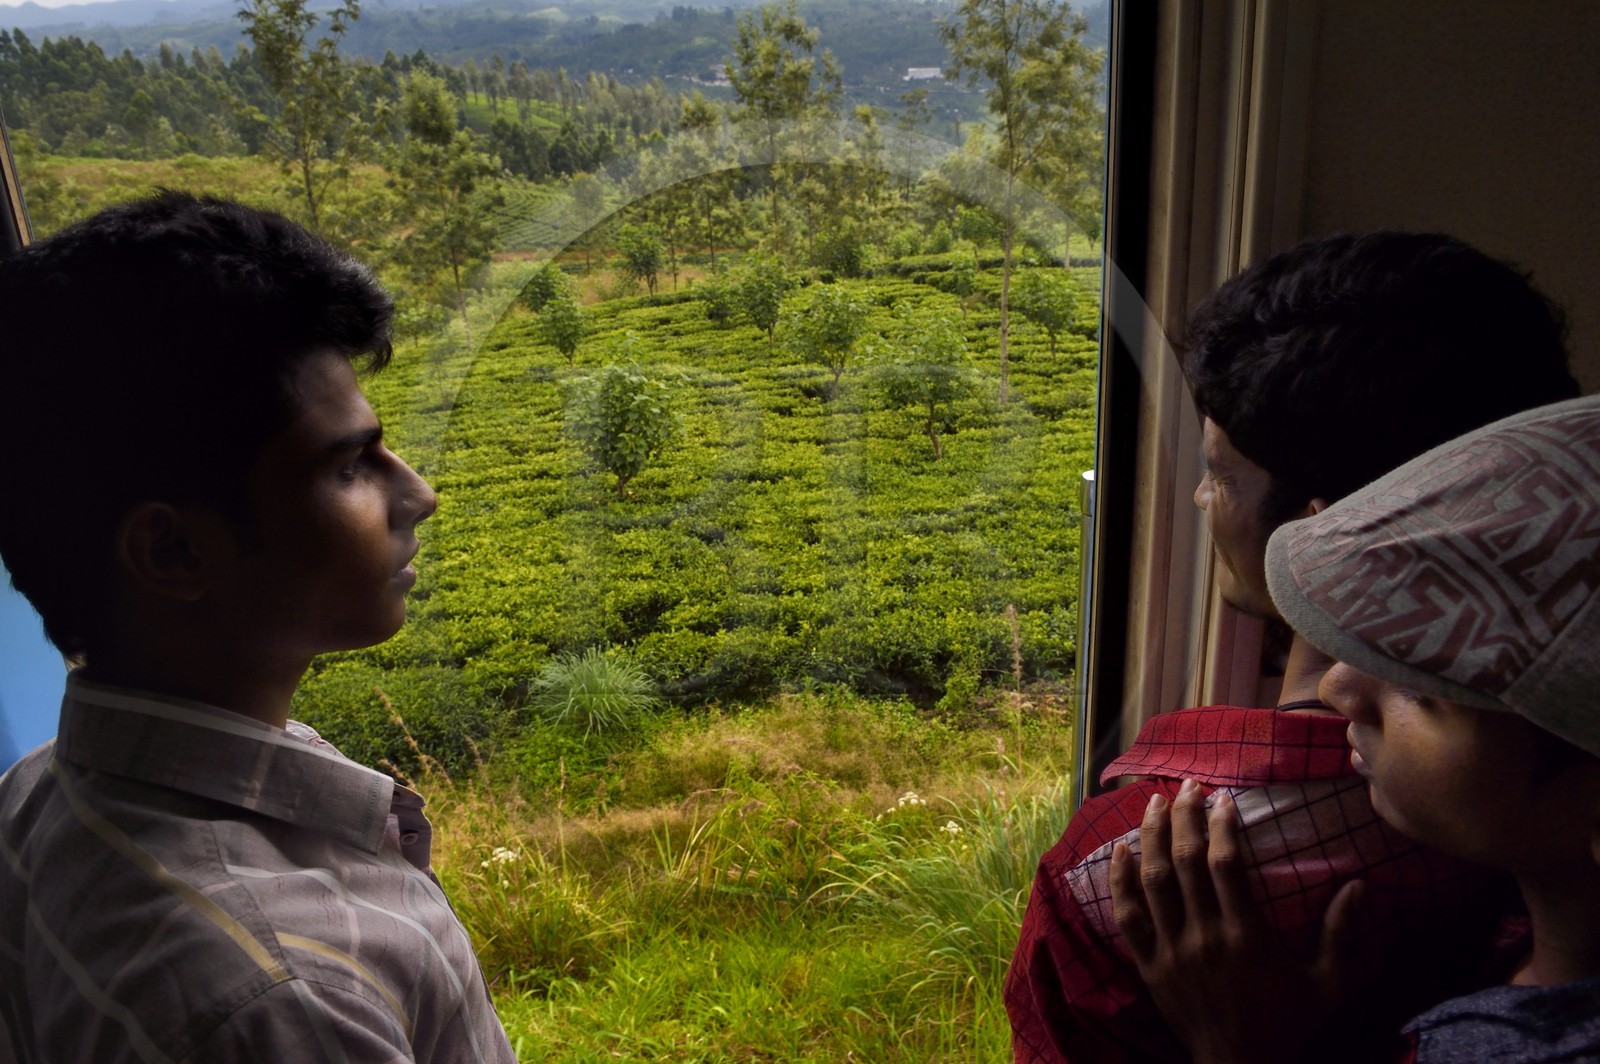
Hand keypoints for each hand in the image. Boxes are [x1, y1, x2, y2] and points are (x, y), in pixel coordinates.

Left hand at [1109, 780, 1364, 1063]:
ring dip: (1151, 836)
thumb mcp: (1329, 985)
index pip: (1227, 865)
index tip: (1224, 798)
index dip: (1223, 825)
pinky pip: (1127, 917)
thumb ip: (1342, 933)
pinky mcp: (1150, 966)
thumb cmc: (1289, 1024)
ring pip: (1153, 881)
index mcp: (1248, 937)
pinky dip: (1120, 881)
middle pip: (1186, 862)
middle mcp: (1205, 938)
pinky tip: (1120, 850)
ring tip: (1153, 801)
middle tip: (1188, 786)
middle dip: (1185, 817)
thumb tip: (1360, 884)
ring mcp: (1173, 951)